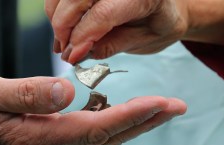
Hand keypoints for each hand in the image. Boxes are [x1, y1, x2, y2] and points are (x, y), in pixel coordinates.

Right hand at [0, 68, 185, 144]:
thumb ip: (26, 94)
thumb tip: (67, 93)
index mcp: (35, 138)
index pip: (97, 127)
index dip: (132, 115)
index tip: (162, 103)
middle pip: (107, 138)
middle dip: (144, 122)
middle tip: (174, 107)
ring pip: (99, 140)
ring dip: (130, 124)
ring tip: (156, 109)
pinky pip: (83, 138)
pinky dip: (107, 125)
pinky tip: (116, 114)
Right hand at [45, 0, 188, 63]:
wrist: (166, 7)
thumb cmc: (159, 24)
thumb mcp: (142, 41)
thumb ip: (111, 46)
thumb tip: (77, 53)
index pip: (103, 13)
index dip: (82, 37)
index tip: (72, 56)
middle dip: (64, 26)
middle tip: (65, 51)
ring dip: (57, 16)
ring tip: (63, 41)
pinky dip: (58, 8)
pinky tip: (64, 25)